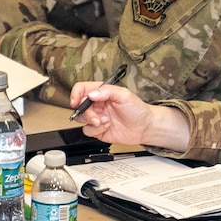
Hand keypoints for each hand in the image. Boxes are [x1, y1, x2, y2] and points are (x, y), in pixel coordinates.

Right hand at [69, 82, 188, 149]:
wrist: (145, 128)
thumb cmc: (138, 110)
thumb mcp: (125, 95)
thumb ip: (107, 91)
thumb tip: (92, 94)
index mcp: (102, 92)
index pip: (82, 89)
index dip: (75, 94)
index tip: (76, 102)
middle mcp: (97, 104)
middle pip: (79, 106)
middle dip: (87, 113)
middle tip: (97, 117)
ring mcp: (97, 117)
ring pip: (81, 119)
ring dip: (92, 122)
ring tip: (106, 121)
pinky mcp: (98, 130)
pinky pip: (88, 131)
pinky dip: (96, 130)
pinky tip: (107, 127)